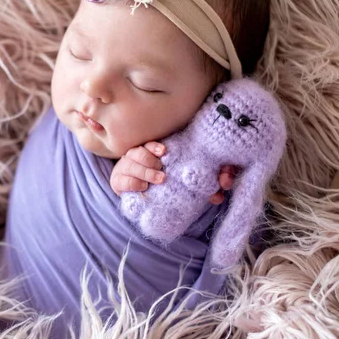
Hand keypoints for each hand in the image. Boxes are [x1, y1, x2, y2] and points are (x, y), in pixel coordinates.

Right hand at [110, 142, 236, 204]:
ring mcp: (126, 166)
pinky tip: (142, 187)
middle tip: (163, 174)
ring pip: (130, 161)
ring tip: (157, 180)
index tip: (163, 151)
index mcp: (152, 150)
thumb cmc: (163, 182)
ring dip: (145, 171)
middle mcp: (137, 154)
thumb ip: (199, 183)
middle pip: (139, 151)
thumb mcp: (180, 178)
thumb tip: (220, 196)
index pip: (151, 142)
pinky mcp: (118, 180)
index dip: (155, 145)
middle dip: (150, 161)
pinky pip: (121, 180)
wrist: (136, 192)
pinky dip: (132, 183)